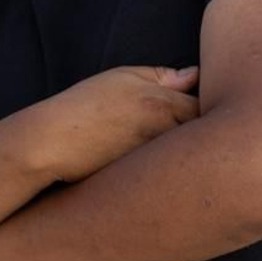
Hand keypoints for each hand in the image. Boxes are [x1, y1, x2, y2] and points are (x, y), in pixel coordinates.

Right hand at [39, 65, 198, 182]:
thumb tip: (195, 76)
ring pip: (190, 159)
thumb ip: (163, 76)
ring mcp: (159, 163)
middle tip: (191, 130)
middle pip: (206, 137)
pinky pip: (172, 176)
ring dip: (189, 154)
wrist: (52, 144)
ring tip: (171, 149)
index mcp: (165, 105)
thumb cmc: (84, 105)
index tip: (203, 107)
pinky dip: (171, 172)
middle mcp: (167, 136)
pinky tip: (158, 168)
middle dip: (206, 134)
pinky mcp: (149, 185)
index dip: (209, 108)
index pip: (209, 109)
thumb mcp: (122, 77)